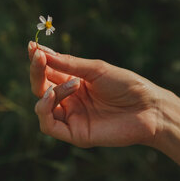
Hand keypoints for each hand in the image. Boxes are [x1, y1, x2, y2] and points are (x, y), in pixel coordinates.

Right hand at [28, 42, 161, 147]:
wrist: (148, 108)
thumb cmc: (127, 85)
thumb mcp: (96, 69)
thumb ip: (69, 64)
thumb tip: (41, 52)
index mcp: (75, 81)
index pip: (49, 70)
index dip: (38, 59)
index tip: (31, 46)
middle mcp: (71, 99)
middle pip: (41, 87)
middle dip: (36, 72)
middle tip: (38, 58)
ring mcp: (72, 117)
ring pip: (41, 106)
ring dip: (47, 91)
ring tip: (71, 84)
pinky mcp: (75, 134)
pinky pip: (48, 125)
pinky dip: (45, 110)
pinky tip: (54, 96)